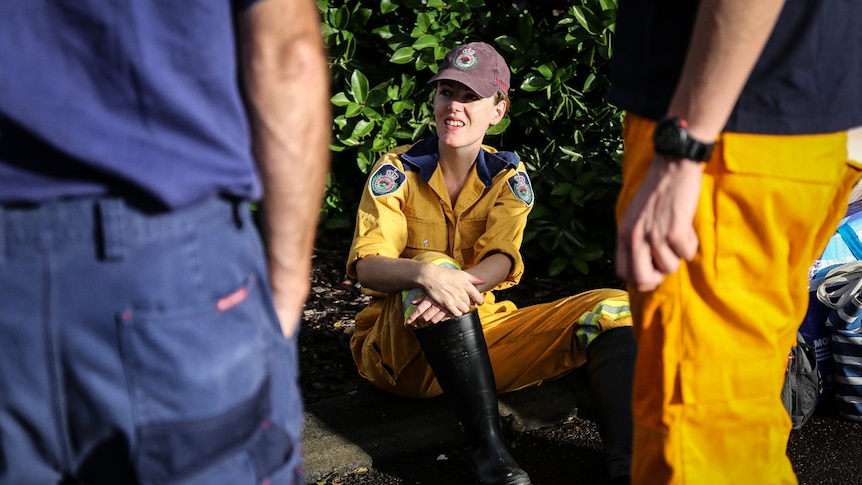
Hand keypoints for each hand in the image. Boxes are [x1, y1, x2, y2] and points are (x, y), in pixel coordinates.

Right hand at [406, 265, 484, 323]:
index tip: (477, 302)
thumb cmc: (446, 274)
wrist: (432, 276)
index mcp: (467, 285)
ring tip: (458, 304)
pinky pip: (457, 313)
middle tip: (464, 300)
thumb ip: (474, 279)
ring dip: (463, 308)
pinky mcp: (448, 304)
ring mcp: (455, 299)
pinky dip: (456, 312)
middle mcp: (462, 293)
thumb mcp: (461, 273)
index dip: (479, 301)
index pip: (479, 298)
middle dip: (469, 303)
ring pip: (465, 310)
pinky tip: (454, 308)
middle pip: (471, 304)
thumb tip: (484, 282)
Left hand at [616, 155, 703, 290]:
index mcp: (622, 235)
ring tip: (678, 233)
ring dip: (678, 254)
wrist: (672, 168)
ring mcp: (654, 235)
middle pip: (643, 280)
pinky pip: (687, 254)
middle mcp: (634, 238)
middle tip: (668, 260)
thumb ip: (634, 240)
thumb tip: (643, 266)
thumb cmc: (657, 193)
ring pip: (670, 268)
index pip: (622, 273)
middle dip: (659, 276)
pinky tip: (686, 227)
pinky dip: (691, 244)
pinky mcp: (674, 231)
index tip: (652, 271)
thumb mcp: (635, 218)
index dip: (639, 278)